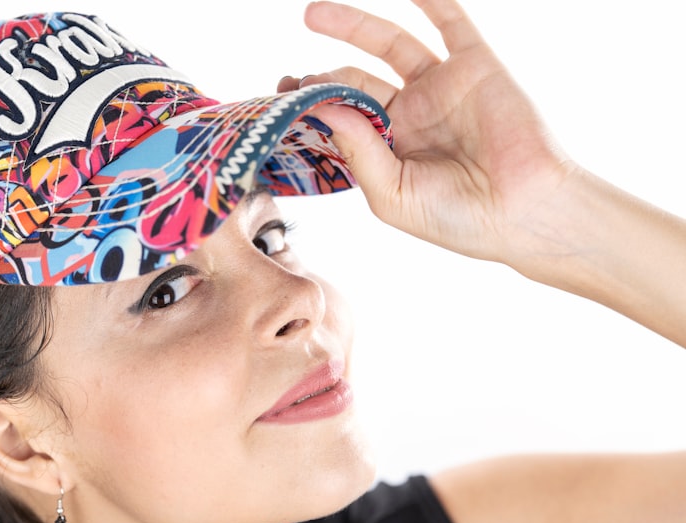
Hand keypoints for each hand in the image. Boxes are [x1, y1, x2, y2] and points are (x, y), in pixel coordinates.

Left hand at [281, 0, 580, 265]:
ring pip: (389, 43)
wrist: (523, 213)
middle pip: (355, 80)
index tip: (280, 101)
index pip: (340, 118)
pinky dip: (430, 0)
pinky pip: (449, 23)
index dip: (311, 108)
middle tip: (286, 76)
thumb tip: (322, 110)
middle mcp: (411, 114)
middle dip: (319, 75)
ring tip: (313, 13)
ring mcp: (441, 87)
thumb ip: (356, 153)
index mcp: (389, 148)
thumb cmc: (459, 219)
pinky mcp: (474, 66)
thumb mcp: (392, 195)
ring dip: (352, 25)